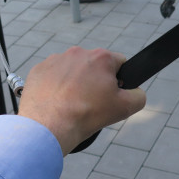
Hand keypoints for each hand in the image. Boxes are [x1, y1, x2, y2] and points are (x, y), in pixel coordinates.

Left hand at [17, 47, 145, 154]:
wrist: (48, 126)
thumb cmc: (86, 115)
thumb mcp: (125, 108)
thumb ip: (138, 96)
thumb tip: (136, 92)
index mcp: (101, 57)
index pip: (119, 63)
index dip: (119, 81)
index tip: (109, 96)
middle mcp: (78, 52)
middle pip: (94, 67)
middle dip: (95, 82)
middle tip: (91, 103)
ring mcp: (56, 59)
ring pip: (73, 70)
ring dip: (75, 83)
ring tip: (71, 105)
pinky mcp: (39, 69)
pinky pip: (52, 76)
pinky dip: (56, 87)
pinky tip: (56, 103)